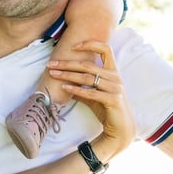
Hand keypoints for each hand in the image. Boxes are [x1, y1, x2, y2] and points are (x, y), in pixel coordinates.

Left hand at [46, 40, 135, 159]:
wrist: (120, 129)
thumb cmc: (106, 109)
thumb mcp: (93, 94)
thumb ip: (82, 86)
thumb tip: (63, 81)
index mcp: (113, 71)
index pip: (105, 49)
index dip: (90, 44)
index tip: (73, 46)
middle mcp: (115, 77)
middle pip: (88, 65)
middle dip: (67, 63)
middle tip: (51, 64)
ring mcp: (116, 88)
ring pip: (87, 77)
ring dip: (68, 75)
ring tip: (54, 74)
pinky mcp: (113, 100)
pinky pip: (91, 93)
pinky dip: (76, 89)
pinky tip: (64, 88)